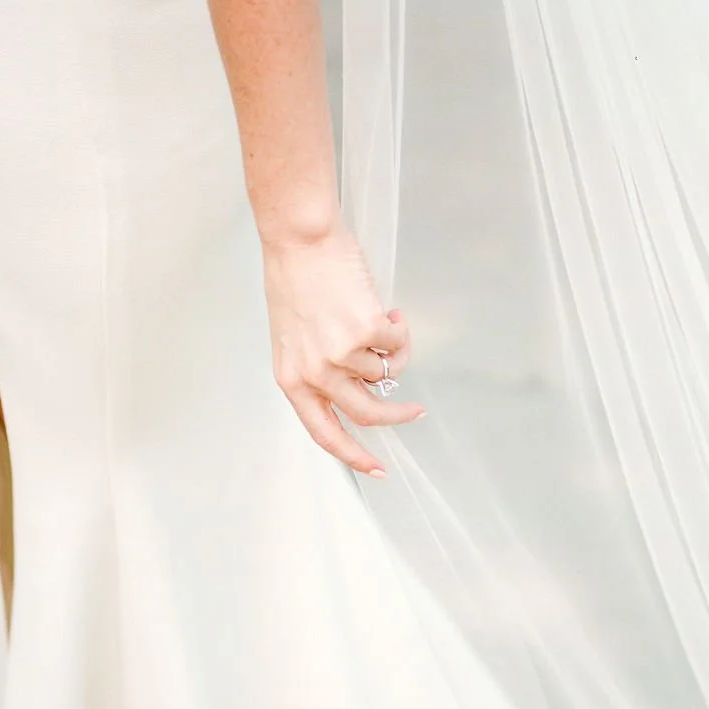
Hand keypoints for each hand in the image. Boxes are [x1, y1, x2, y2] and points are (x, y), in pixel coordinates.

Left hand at [263, 231, 424, 476]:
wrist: (300, 239)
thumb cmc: (296, 280)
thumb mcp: (296, 337)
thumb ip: (323, 368)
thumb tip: (367, 385)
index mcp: (292, 379)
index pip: (324, 434)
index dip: (354, 456)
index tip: (378, 469)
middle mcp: (315, 373)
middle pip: (367, 414)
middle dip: (398, 415)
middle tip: (416, 411)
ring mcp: (341, 354)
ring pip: (386, 373)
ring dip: (393, 351)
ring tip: (382, 321)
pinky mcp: (366, 331)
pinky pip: (397, 345)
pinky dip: (398, 328)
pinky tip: (385, 307)